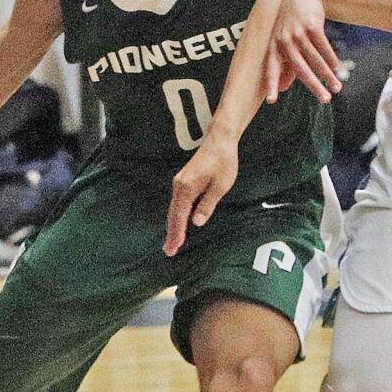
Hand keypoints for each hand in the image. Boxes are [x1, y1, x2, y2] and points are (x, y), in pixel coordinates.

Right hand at [165, 132, 239, 255]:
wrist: (219, 140)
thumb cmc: (223, 162)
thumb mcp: (221, 185)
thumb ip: (208, 204)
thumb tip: (196, 222)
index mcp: (187, 188)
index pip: (180, 216)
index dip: (177, 233)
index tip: (173, 248)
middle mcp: (179, 185)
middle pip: (173, 214)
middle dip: (171, 233)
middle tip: (168, 251)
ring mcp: (179, 182)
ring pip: (174, 209)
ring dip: (172, 225)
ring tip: (172, 242)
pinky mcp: (183, 181)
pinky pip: (177, 203)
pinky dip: (175, 215)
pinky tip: (177, 223)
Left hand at [265, 0, 340, 103]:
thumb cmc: (290, 26)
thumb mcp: (283, 44)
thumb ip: (283, 67)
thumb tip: (281, 89)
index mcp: (274, 48)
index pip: (271, 69)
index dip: (271, 84)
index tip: (272, 100)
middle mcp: (284, 41)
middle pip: (300, 68)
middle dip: (314, 85)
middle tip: (325, 100)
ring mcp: (297, 32)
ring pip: (315, 59)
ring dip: (328, 75)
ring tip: (337, 87)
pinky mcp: (311, 25)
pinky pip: (323, 46)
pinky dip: (331, 58)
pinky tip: (337, 68)